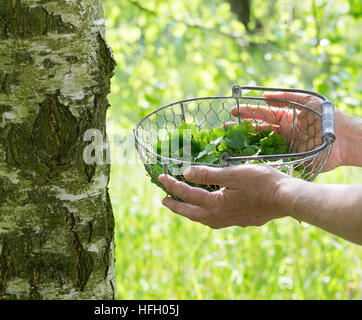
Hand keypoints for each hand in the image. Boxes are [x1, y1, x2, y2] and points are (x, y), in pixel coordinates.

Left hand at [158, 165, 292, 228]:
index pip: (188, 194)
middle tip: (164, 200)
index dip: (173, 185)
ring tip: (183, 206)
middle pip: (191, 213)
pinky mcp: (241, 221)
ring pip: (204, 219)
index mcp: (216, 205)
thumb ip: (208, 174)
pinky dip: (206, 214)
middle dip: (176, 206)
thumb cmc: (262, 182)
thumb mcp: (232, 173)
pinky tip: (210, 210)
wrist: (288, 198)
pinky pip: (216, 220)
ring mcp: (232, 221)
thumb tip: (186, 173)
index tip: (161, 178)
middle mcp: (221, 217)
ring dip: (190, 212)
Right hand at [230, 91, 350, 171]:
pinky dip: (260, 158)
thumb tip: (264, 97)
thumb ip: (286, 97)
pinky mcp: (290, 159)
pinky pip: (272, 158)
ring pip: (262, 145)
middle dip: (242, 128)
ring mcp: (285, 146)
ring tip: (231, 142)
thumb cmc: (326, 118)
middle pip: (258, 130)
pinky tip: (247, 157)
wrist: (344, 138)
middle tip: (225, 128)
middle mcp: (283, 132)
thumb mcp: (307, 100)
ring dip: (246, 144)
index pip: (262, 115)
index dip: (248, 112)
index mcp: (285, 118)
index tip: (233, 112)